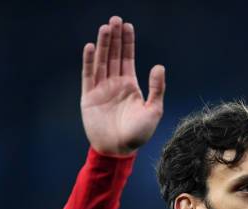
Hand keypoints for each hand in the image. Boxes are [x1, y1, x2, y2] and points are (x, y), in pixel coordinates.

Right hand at [81, 15, 164, 155]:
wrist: (118, 150)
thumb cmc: (138, 135)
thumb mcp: (154, 111)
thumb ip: (157, 89)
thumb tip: (159, 66)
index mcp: (130, 87)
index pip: (127, 59)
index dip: (127, 42)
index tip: (127, 25)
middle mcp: (115, 85)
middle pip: (114, 55)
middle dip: (115, 38)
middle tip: (115, 19)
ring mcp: (101, 89)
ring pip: (102, 61)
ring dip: (103, 45)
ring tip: (105, 27)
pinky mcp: (89, 97)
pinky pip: (88, 75)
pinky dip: (89, 61)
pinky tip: (91, 47)